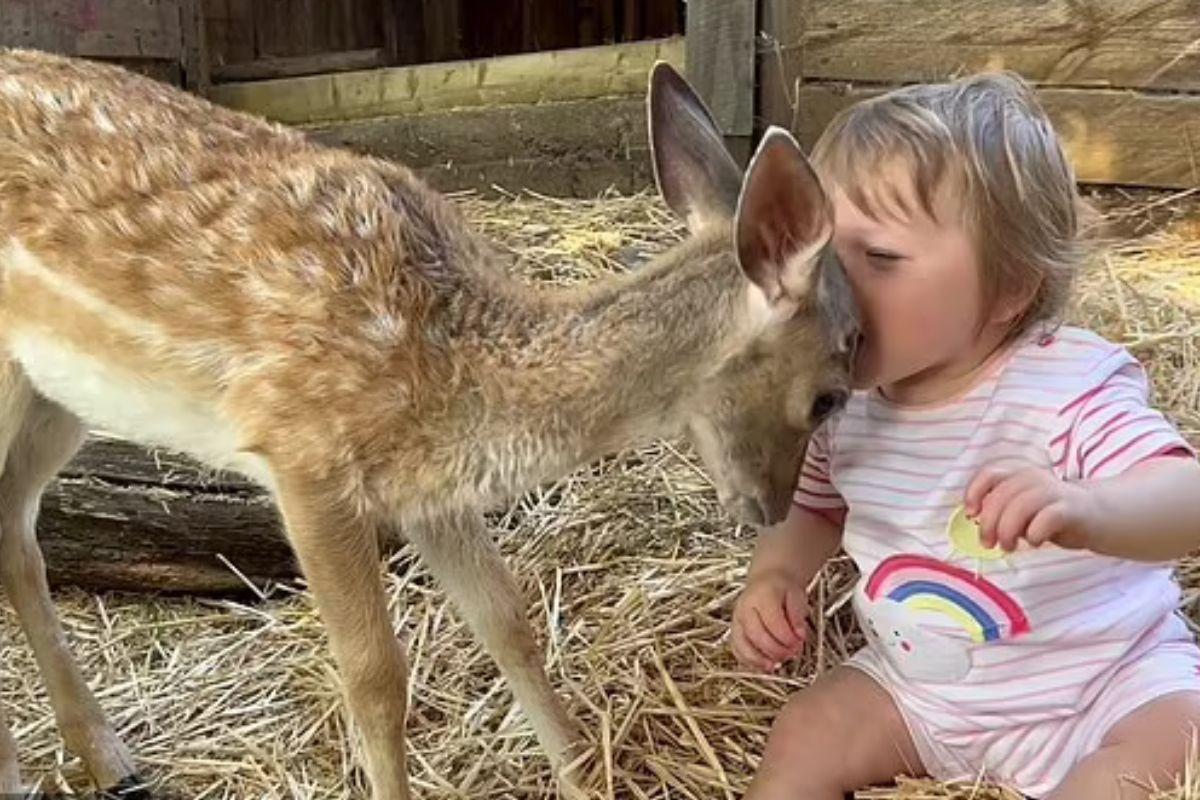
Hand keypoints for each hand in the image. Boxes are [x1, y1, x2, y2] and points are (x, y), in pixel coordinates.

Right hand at [731, 569, 810, 672]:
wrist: (767, 582)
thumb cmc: (781, 589)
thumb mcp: (797, 595)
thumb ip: (798, 615)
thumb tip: (800, 635)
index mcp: (761, 595)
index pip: (772, 622)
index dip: (787, 637)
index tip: (799, 642)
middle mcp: (744, 608)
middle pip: (757, 636)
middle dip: (777, 650)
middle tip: (792, 653)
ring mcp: (736, 621)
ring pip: (742, 646)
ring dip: (762, 659)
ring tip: (778, 663)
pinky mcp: (734, 632)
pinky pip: (737, 651)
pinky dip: (750, 662)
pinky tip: (765, 665)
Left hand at [964, 465, 1092, 552]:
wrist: (1100, 516)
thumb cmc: (1053, 514)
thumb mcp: (1023, 509)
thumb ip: (1003, 511)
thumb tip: (979, 524)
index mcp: (1019, 476)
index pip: (990, 474)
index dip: (974, 492)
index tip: (971, 514)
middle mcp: (1034, 479)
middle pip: (1001, 496)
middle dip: (989, 523)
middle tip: (988, 544)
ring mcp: (1054, 492)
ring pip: (1020, 505)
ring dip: (1008, 530)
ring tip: (1009, 547)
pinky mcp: (1071, 509)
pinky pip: (1047, 518)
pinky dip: (1035, 533)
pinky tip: (1035, 542)